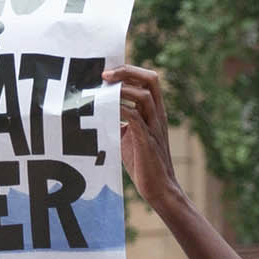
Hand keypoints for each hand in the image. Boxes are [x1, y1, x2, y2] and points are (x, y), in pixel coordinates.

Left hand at [113, 64, 185, 215]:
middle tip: (105, 75)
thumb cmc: (143, 163)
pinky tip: (105, 109)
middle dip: (128, 71)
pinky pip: (135, 117)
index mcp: (154, 111)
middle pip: (151, 79)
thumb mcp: (129, 136)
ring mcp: (154, 126)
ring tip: (102, 89)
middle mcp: (157, 114)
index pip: (147, 79)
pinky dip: (119, 109)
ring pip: (144, 95)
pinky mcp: (147, 140)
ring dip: (121, 88)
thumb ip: (120, 121)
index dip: (129, 71)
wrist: (158, 188)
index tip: (107, 72)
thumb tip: (99, 111)